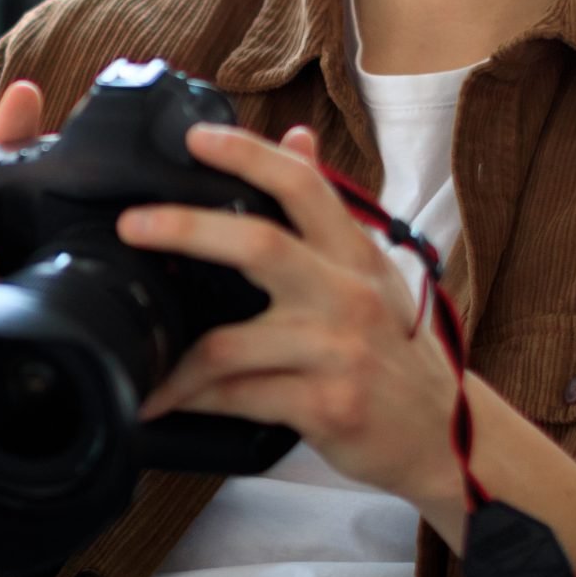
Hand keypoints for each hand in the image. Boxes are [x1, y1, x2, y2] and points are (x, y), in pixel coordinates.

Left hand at [125, 123, 467, 521]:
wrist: (445, 438)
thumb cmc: (396, 352)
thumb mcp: (373, 274)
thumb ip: (327, 212)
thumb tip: (295, 138)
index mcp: (356, 254)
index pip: (302, 186)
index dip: (248, 155)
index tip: (195, 139)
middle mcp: (349, 295)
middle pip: (259, 245)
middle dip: (186, 228)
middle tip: (130, 224)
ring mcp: (339, 353)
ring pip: (230, 342)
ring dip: (173, 357)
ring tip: (132, 356)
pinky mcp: (326, 406)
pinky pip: (238, 396)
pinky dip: (191, 399)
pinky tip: (162, 402)